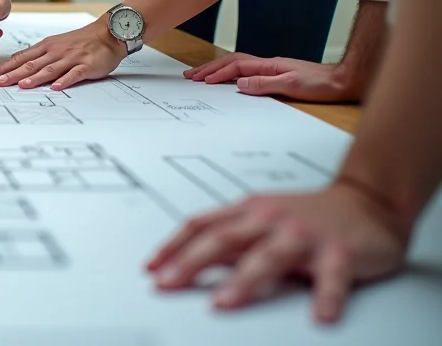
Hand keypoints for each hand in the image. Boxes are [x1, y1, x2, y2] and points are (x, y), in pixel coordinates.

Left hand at [0, 18, 124, 90]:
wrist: (107, 33)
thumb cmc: (80, 41)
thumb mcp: (55, 44)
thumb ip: (38, 55)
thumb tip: (17, 65)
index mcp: (46, 46)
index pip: (20, 58)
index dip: (4, 68)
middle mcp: (55, 51)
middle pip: (30, 64)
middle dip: (11, 74)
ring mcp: (70, 58)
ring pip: (49, 69)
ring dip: (34, 78)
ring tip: (21, 86)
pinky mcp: (86, 65)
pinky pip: (74, 74)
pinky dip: (64, 80)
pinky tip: (56, 87)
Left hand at [146, 182, 409, 322]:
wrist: (367, 202)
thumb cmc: (307, 214)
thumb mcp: (261, 219)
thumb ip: (228, 238)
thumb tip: (186, 262)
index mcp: (249, 211)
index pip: (201, 225)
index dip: (173, 245)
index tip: (151, 268)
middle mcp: (271, 219)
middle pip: (224, 240)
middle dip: (191, 262)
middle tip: (168, 284)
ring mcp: (305, 235)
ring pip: (269, 256)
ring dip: (244, 280)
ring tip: (222, 302)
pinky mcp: (341, 252)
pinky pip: (332, 277)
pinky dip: (327, 297)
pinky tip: (320, 316)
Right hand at [184, 53, 358, 101]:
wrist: (345, 80)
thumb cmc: (323, 84)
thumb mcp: (292, 86)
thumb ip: (264, 84)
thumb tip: (239, 84)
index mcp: (269, 65)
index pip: (236, 67)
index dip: (218, 73)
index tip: (202, 81)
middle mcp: (268, 65)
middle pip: (232, 63)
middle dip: (210, 68)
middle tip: (191, 75)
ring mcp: (273, 69)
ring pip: (238, 66)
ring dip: (218, 70)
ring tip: (202, 76)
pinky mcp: (278, 76)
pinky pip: (247, 72)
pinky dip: (231, 74)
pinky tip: (227, 80)